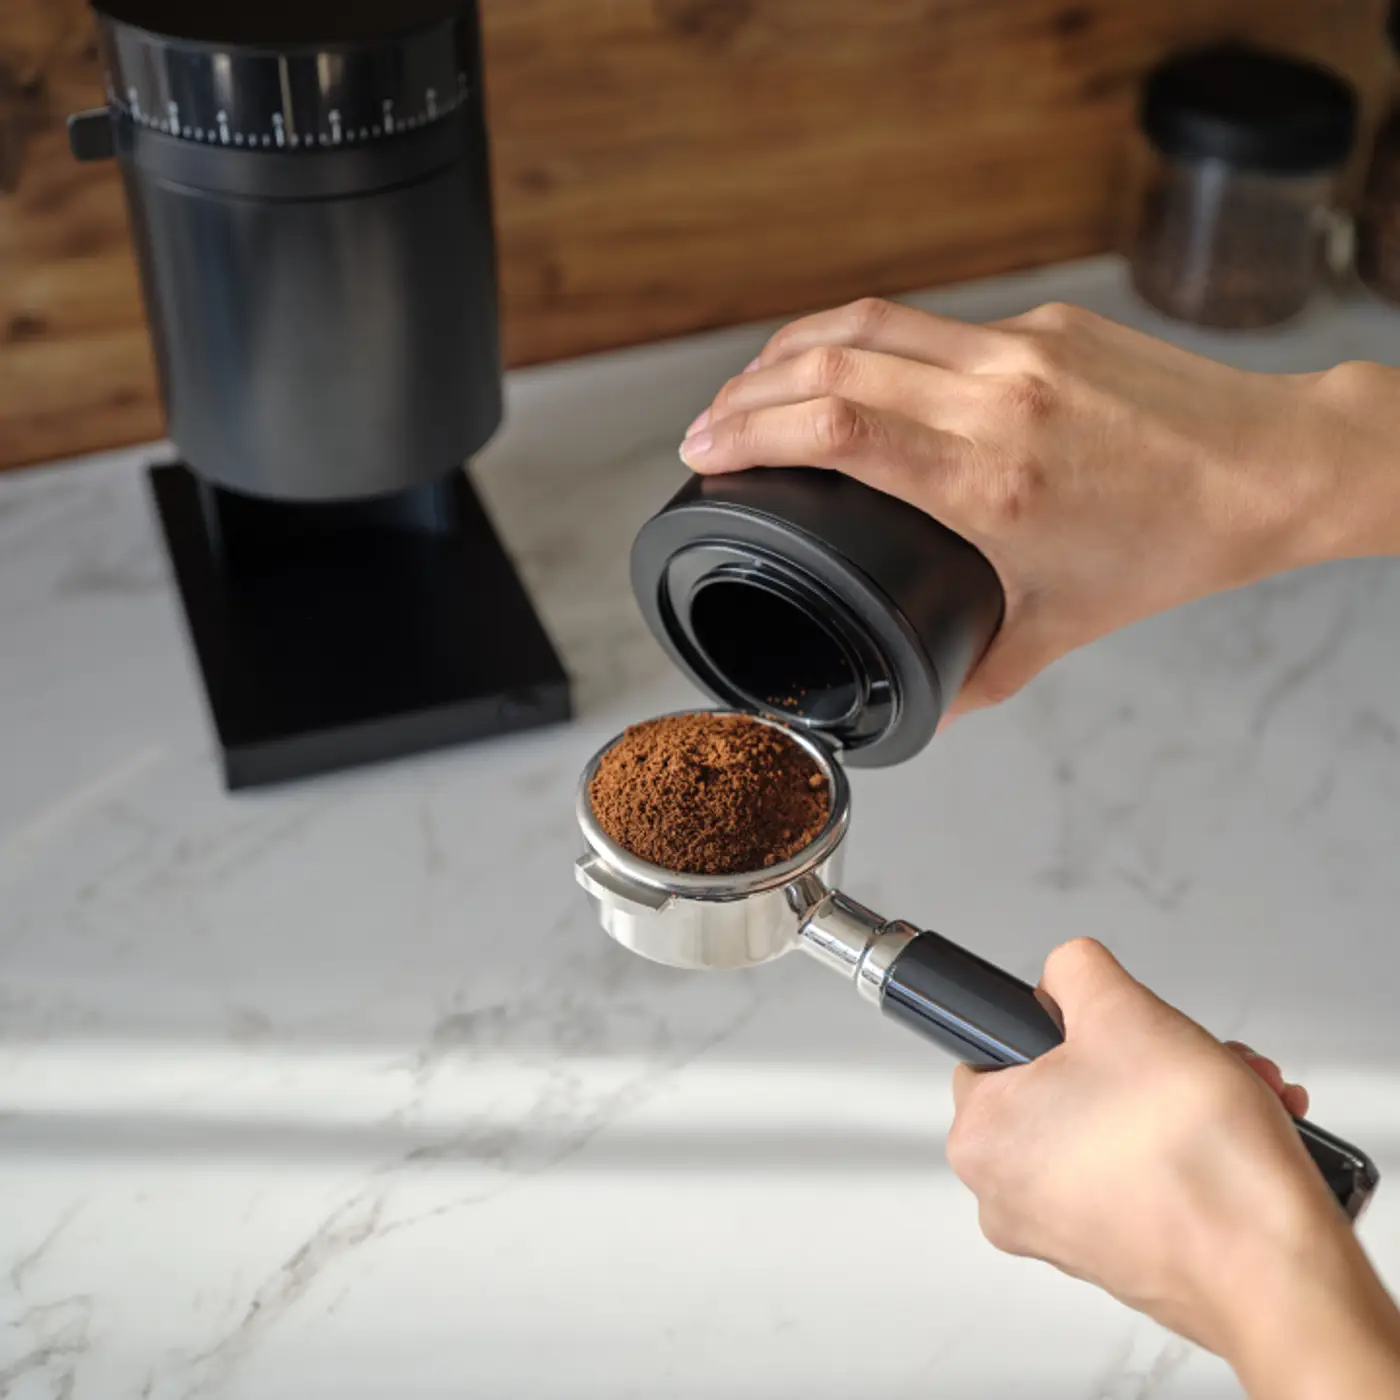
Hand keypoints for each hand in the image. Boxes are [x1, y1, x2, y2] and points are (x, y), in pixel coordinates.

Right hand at [681, 299, 1399, 716]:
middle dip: (746, 391)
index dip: (749, 430)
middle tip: (707, 426)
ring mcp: (1019, 349)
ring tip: (751, 386)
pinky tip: (842, 368)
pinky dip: (862, 342)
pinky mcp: (1039, 324)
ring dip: (792, 350)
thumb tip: (925, 704)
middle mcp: (998, 399)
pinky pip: (926, 322)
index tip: (703, 450)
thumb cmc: (1174, 545)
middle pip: (831, 363)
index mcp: (991, 480)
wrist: (1270, 468)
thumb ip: (978, 673)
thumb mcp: (1061, 628)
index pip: (836, 428)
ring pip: (869, 322)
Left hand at [947, 938, 1399, 1396]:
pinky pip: (1146, 1175)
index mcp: (981, 1137)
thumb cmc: (1191, 1157)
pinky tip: (1240, 1130)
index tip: (1103, 1028)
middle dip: (1143, 1058)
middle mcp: (1008, 1195)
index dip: (1058, 1025)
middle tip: (1187, 1052)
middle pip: (1069, 1086)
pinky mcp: (1123, 1256)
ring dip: (1177, 1096)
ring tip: (1231, 1089)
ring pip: (1117, 1126)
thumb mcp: (1121, 1008)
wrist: (1274, 1269)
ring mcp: (1065, 1233)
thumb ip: (1076, 970)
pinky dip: (1190, 1145)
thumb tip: (1065, 973)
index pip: (994, 1049)